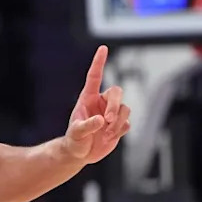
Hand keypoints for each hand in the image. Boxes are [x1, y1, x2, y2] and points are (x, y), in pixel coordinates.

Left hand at [63, 46, 130, 163]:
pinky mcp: (119, 125)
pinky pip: (127, 123)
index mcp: (88, 98)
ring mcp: (111, 113)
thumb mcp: (76, 133)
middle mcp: (101, 103)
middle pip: (117, 92)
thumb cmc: (74, 140)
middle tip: (108, 120)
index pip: (95, 76)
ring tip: (106, 134)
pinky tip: (109, 137)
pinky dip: (120, 131)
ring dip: (118, 122)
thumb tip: (100, 120)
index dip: (99, 62)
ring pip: (125, 109)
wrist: (80, 153)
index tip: (103, 48)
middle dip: (115, 106)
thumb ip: (87, 126)